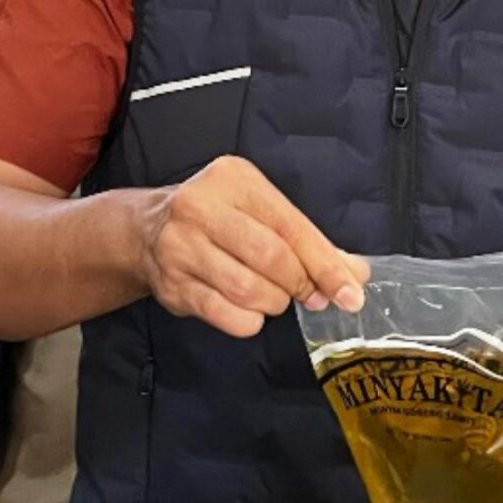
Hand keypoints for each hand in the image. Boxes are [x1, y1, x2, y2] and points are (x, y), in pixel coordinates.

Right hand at [136, 154, 369, 338]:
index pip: (291, 226)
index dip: (325, 265)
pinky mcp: (172, 284)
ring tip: (273, 297)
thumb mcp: (262, 213)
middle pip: (270, 259)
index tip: (350, 293)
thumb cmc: (219, 221)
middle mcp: (201, 208)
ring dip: (274, 303)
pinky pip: (226, 315)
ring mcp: (181, 247)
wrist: (148, 231)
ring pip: (249, 290)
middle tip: (309, 295)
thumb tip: (355, 275)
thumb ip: (310, 242)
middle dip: (299, 285)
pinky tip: (248, 310)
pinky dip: (249, 321)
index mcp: (233, 180)